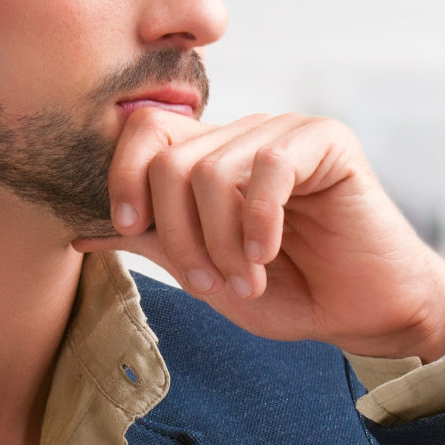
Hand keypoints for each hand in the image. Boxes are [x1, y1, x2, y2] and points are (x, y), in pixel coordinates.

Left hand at [75, 109, 444, 360]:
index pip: (143, 132)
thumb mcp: (205, 274)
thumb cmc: (292, 292)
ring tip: (247, 278)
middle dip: (181, 235)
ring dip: (221, 242)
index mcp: (211, 156)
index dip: (125, 179)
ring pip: (213, 171)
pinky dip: (259, 224)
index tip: (134, 231)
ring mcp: (284, 133)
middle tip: (210, 281)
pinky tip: (268, 254)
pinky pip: (269, 169)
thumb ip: (152, 244)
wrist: (366, 312)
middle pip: (170, 159)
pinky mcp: (326, 142)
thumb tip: (79, 233)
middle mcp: (244, 135)